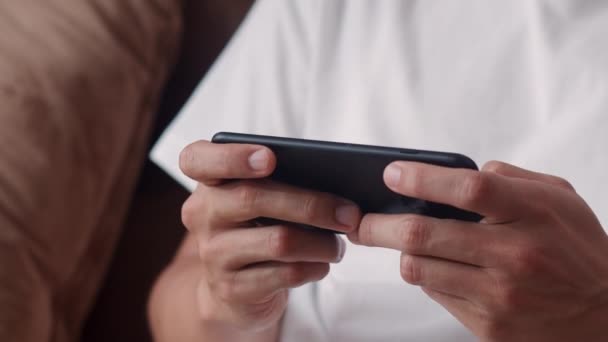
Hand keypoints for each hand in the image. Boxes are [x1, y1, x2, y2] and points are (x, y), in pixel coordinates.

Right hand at [179, 141, 360, 332]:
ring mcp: (214, 254)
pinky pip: (284, 274)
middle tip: (349, 213)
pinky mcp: (232, 288)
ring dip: (320, 242)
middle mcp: (202, 215)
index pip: (197, 159)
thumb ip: (278, 181)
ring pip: (277, 241)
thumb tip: (334, 180)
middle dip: (311, 204)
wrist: (233, 290)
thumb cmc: (256, 228)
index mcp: (207, 182)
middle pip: (253, 198)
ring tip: (339, 244)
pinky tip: (323, 264)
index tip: (270, 157)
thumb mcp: (258, 199)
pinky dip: (314, 267)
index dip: (232, 156)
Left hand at [349, 160, 607, 340]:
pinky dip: (427, 276)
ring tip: (402, 242)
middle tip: (359, 218)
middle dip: (378, 224)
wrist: (602, 317)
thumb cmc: (577, 249)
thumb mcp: (558, 199)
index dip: (422, 178)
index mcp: (533, 213)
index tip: (392, 173)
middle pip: (424, 234)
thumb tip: (458, 173)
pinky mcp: (488, 324)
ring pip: (419, 268)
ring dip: (401, 252)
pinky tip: (437, 267)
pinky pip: (435, 293)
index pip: (467, 189)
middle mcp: (514, 255)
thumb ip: (510, 179)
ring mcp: (499, 294)